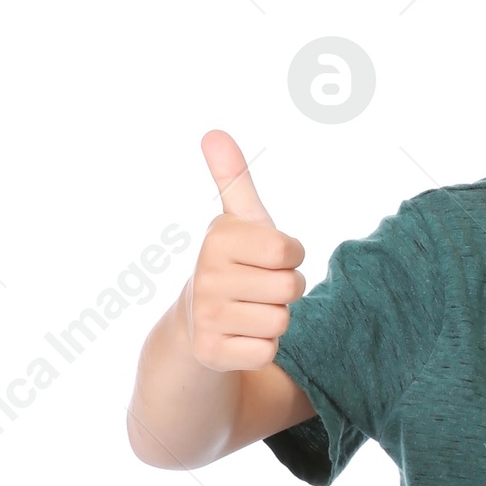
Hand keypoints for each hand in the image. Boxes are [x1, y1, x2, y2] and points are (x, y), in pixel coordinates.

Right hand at [185, 130, 305, 371]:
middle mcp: (206, 276)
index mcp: (218, 238)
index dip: (289, 257)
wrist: (194, 323)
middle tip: (257, 287)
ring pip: (281, 321)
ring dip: (274, 319)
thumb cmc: (232, 265)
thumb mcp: (237, 222)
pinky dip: (262, 347)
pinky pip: (267, 351)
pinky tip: (240, 336)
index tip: (267, 258)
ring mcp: (206, 316)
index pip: (288, 252)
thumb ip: (234, 179)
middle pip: (290, 288)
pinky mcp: (211, 353)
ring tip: (249, 310)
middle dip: (284, 290)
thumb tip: (214, 132)